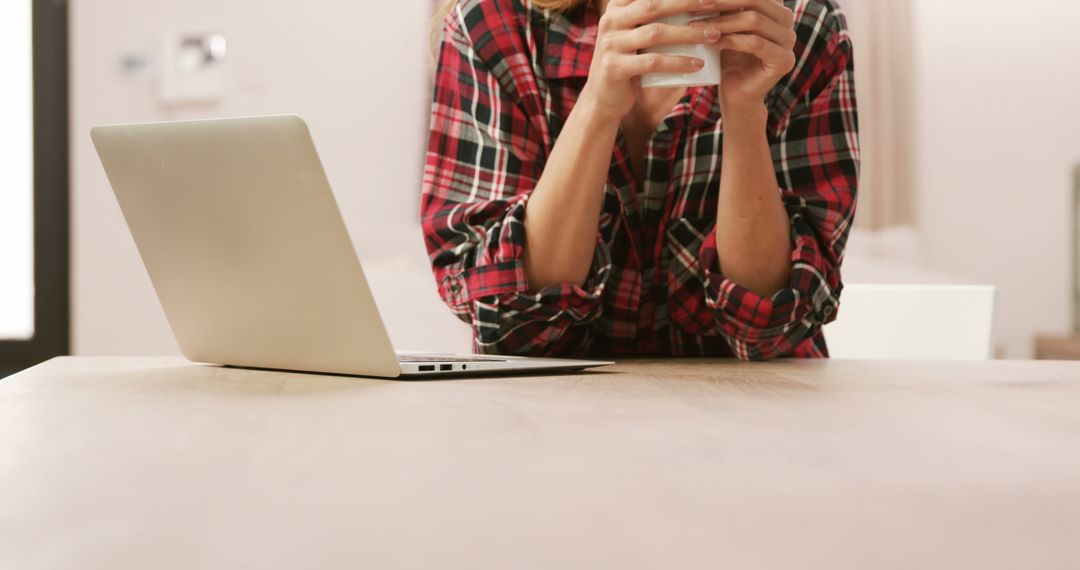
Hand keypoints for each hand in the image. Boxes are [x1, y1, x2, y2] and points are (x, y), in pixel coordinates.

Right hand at [581, 0, 721, 125]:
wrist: (603, 99)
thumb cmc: (629, 63)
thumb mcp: (634, 35)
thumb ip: (650, 18)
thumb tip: (696, 5)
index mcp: (617, 8)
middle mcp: (610, 21)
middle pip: (653, 5)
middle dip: (687, 2)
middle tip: (715, 4)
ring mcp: (610, 44)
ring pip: (655, 33)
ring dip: (689, 33)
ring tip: (714, 36)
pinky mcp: (614, 68)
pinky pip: (653, 62)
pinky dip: (678, 62)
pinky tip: (697, 64)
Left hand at [691, 0, 796, 111]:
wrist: (735, 94)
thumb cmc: (727, 57)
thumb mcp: (725, 25)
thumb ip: (725, 6)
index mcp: (775, 7)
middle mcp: (787, 20)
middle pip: (756, 0)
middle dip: (722, 1)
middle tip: (696, 4)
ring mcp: (789, 41)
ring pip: (754, 20)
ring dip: (722, 22)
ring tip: (696, 26)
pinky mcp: (784, 61)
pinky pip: (755, 43)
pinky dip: (731, 40)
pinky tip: (711, 41)